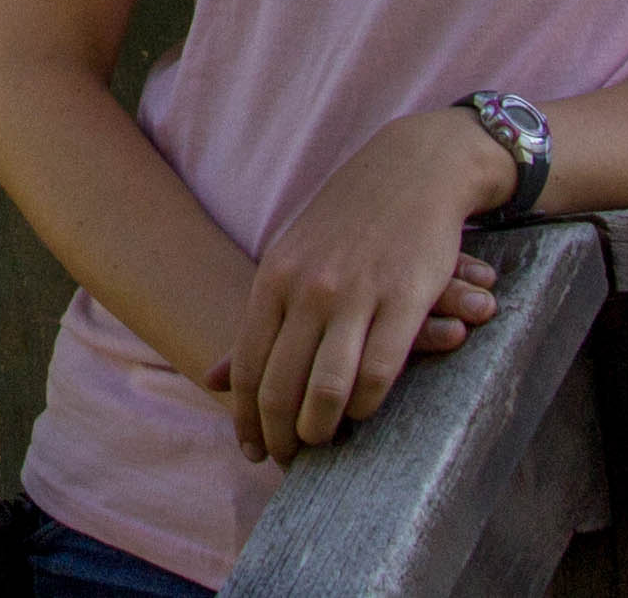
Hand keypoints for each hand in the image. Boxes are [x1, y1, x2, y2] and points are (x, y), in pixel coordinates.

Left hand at [216, 109, 511, 466]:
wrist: (415, 166)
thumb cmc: (349, 220)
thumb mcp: (291, 259)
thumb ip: (258, 322)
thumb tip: (211, 379)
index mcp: (275, 277)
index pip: (248, 366)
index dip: (246, 418)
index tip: (252, 451)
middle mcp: (310, 288)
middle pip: (280, 386)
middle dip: (280, 436)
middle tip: (288, 461)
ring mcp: (357, 293)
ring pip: (327, 388)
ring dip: (322, 430)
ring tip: (323, 446)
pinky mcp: (405, 297)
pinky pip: (379, 372)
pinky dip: (367, 404)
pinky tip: (363, 414)